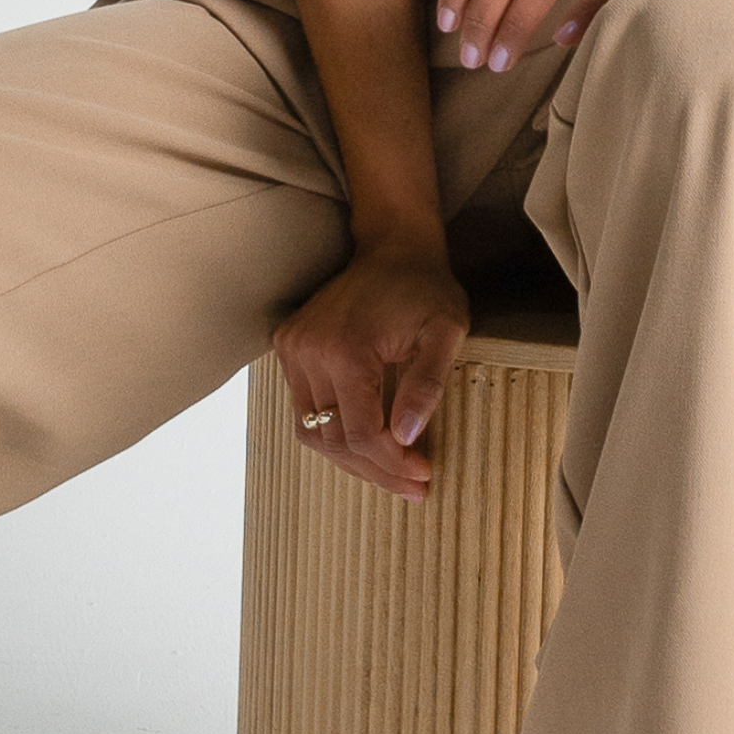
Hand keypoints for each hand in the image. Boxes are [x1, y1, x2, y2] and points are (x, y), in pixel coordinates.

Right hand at [274, 245, 467, 499]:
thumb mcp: (446, 332)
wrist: (392, 246)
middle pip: (332, 440)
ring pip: (312, 432)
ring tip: (388, 472)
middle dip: (374, 470)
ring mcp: (292, 351)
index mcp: (346, 351)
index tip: (424, 475)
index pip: (360, 433)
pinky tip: (364, 442)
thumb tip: (406, 437)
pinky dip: (333, 432)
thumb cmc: (425, 288)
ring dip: (350, 459)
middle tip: (410, 487)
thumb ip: (427, 385)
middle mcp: (308, 354)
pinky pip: (304, 410)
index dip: (392, 463)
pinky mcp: (287, 349)